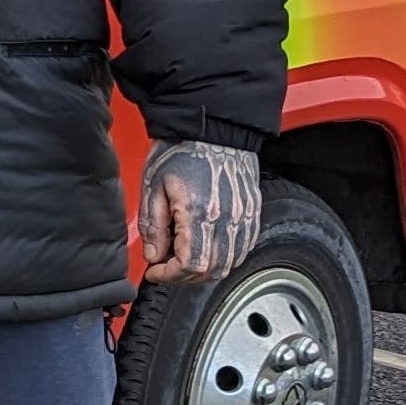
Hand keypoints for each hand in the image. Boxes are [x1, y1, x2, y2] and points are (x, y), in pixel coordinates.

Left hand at [139, 139, 261, 286]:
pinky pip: (244, 247)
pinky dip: (225, 257)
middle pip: (212, 270)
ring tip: (184, 259)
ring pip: (230, 263)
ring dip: (206, 270)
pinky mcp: (252, 211)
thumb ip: (153, 226)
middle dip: (185, 277)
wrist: (212, 127)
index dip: (169, 276)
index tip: (155, 271)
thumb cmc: (181, 149)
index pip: (190, 265)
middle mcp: (228, 218)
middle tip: (166, 268)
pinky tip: (207, 248)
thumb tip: (154, 255)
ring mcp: (244, 216)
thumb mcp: (153, 186)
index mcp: (200, 212)